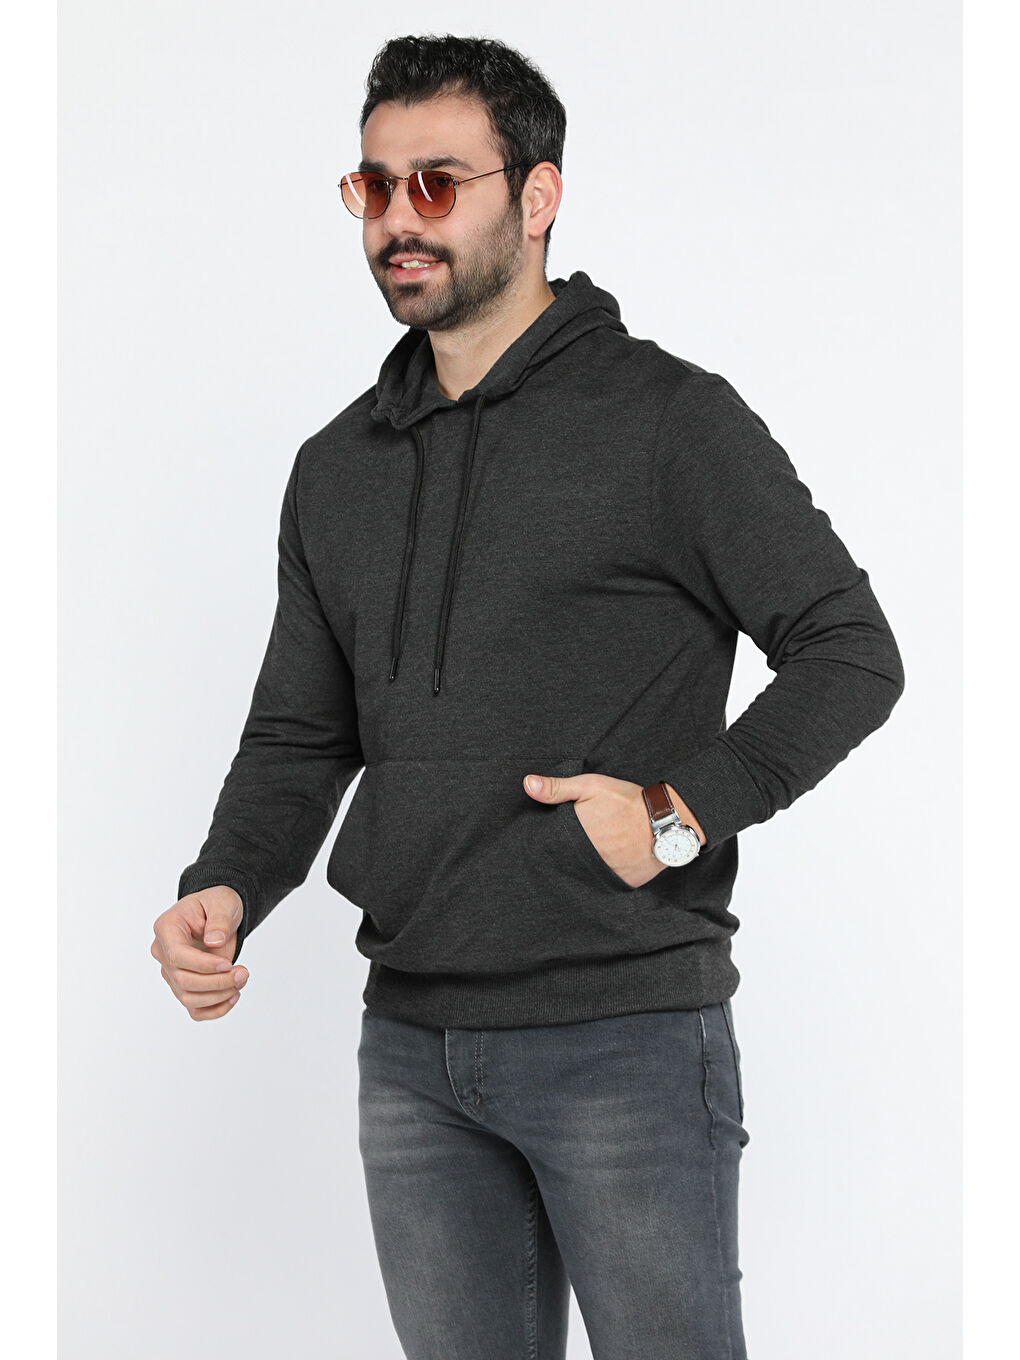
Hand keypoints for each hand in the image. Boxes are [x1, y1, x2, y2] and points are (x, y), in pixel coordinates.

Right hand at [151, 886, 247, 1020]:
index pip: (177, 956)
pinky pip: (195, 1009)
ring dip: (219, 996)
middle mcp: (163, 952)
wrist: (219, 914)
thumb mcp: (222, 902)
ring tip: (241, 980)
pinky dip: (215, 1009)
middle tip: (243, 972)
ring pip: (188, 998)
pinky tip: (234, 996)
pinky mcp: (184, 986)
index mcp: (167, 928)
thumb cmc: (217, 904)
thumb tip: (214, 942)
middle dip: (217, 982)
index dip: (203, 965)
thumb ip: (219, 920)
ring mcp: (172, 972)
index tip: (228, 964)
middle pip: (183, 980)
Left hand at [523, 771, 666, 887]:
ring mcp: (605, 873)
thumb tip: (527, 784)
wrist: (667, 819)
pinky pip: (606, 883)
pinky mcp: (622, 883)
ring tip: (591, 855)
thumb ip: (557, 788)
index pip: (549, 846)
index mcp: (575, 835)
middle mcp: (587, 858)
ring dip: (582, 867)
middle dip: (565, 855)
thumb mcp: (591, 786)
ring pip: (584, 874)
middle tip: (575, 846)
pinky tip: (605, 865)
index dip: (548, 842)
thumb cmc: (626, 801)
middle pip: (566, 862)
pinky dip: (603, 875)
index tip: (552, 838)